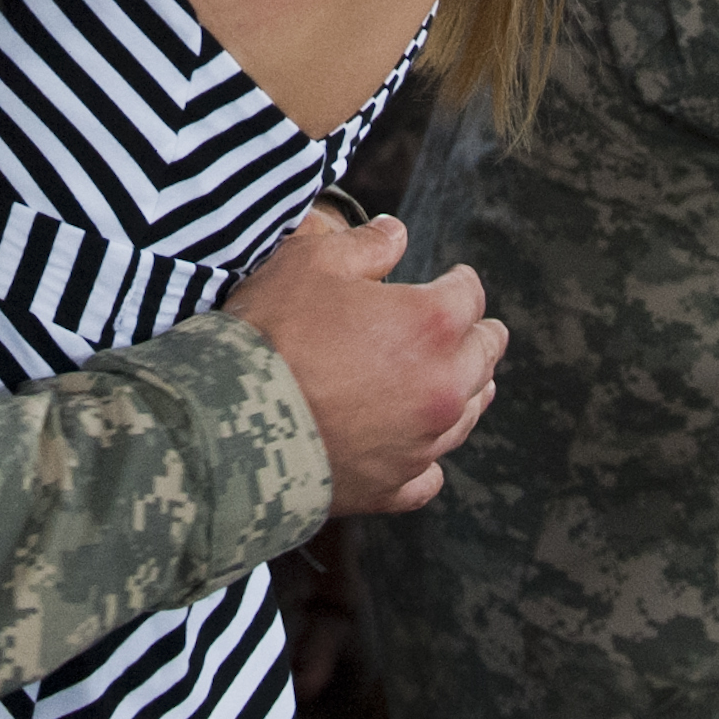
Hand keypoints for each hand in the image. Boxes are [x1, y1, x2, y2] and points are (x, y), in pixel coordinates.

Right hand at [224, 211, 507, 514]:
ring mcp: (421, 442)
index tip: (454, 280)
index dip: (460, 282)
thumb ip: (365, 245)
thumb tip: (396, 233)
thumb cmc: (274, 331)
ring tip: (466, 383)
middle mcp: (441, 386)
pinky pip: (430, 475)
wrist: (234, 419)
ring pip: (467, 415)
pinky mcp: (394, 485)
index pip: (470, 295)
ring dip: (467, 393)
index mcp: (431, 324)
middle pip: (484, 357)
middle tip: (476, 330)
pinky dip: (427, 458)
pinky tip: (416, 449)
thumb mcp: (311, 262)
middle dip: (480, 337)